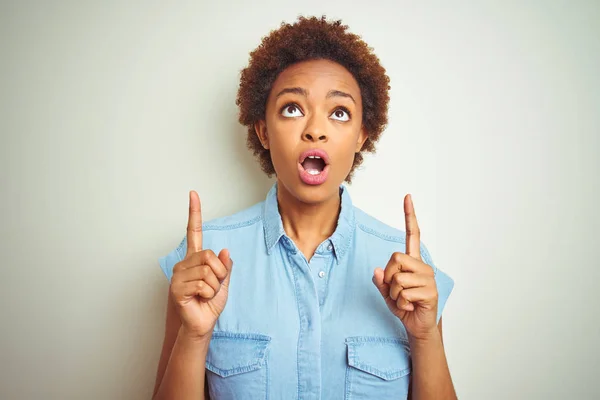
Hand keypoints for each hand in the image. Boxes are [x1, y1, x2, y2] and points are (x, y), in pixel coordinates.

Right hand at [169, 191, 232, 338]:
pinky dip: (208, 293)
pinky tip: (200, 299)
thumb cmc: (210, 303)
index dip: (194, 212)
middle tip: (214, 285)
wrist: (202, 323)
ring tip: (205, 294)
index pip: (193, 231)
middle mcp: (184, 263)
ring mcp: (178, 275)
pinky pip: (202, 284)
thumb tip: (225, 250)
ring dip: (214, 285)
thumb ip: (225, 266)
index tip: (193, 194)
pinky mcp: (176, 288)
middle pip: (209, 255)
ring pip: (207, 271)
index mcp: (195, 258)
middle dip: (219, 273)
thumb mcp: (224, 282)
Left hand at [373, 194, 438, 340]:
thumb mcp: (387, 293)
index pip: (413, 235)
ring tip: (405, 300)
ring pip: (397, 278)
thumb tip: (376, 271)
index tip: (407, 197)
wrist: (417, 326)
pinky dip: (401, 303)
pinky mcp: (430, 292)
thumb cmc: (404, 306)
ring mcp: (428, 278)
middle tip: (396, 291)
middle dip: (388, 277)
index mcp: (413, 262)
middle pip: (395, 258)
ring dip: (394, 294)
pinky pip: (404, 293)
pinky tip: (411, 306)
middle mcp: (423, 266)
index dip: (410, 216)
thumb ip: (381, 281)